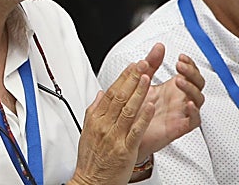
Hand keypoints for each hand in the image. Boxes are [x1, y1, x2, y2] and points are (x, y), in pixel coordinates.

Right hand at [71, 62, 155, 184]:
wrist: (91, 180)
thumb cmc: (91, 158)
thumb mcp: (88, 130)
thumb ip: (95, 110)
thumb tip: (101, 94)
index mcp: (95, 118)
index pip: (110, 92)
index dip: (123, 77)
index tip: (132, 66)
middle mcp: (104, 125)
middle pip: (119, 97)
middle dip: (132, 79)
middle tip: (142, 64)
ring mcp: (114, 136)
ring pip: (128, 110)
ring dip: (139, 92)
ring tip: (147, 78)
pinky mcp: (124, 148)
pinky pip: (135, 130)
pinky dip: (143, 117)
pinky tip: (150, 106)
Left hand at [136, 45, 203, 158]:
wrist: (126, 132)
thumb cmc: (135, 109)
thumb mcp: (141, 82)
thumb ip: (150, 64)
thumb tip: (158, 47)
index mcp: (171, 88)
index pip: (190, 74)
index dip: (189, 65)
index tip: (181, 57)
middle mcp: (178, 99)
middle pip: (198, 84)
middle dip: (192, 73)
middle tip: (180, 66)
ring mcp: (180, 112)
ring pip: (198, 100)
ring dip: (191, 88)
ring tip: (179, 80)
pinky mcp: (178, 126)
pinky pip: (194, 120)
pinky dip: (193, 111)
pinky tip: (187, 102)